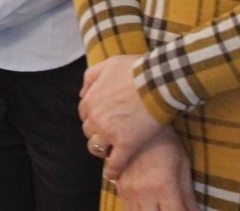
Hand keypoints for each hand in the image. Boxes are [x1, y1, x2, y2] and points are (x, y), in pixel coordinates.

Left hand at [79, 55, 163, 176]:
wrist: (157, 82)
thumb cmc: (135, 70)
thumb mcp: (108, 64)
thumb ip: (91, 77)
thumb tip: (82, 93)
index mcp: (90, 99)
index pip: (84, 113)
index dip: (93, 117)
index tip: (102, 119)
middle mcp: (96, 118)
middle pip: (88, 131)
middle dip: (96, 132)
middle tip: (108, 134)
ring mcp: (110, 133)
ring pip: (97, 148)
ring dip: (101, 149)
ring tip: (109, 151)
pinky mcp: (126, 145)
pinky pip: (115, 163)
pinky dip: (112, 170)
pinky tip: (112, 174)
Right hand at [105, 126, 197, 210]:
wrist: (137, 119)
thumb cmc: (165, 141)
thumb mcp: (182, 165)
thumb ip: (188, 194)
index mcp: (164, 186)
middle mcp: (144, 192)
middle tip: (170, 206)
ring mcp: (128, 190)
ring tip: (159, 204)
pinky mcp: (118, 186)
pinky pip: (126, 208)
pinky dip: (137, 210)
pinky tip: (147, 205)